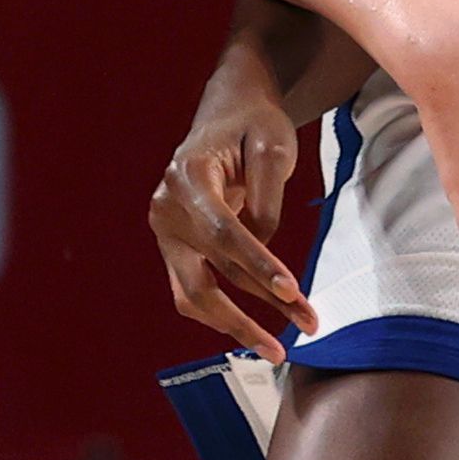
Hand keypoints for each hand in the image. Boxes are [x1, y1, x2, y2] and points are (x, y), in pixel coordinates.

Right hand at [151, 89, 321, 363]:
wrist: (227, 113)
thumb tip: (263, 257)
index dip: (258, 265)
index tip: (292, 292)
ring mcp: (166, 232)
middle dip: (247, 317)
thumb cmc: (253, 124)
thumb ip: (267, 200)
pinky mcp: (175, 248)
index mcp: (186, 176)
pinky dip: (226, 312)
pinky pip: (196, 290)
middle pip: (202, 279)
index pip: (223, 232)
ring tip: (279, 347)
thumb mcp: (273, 146)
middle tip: (292, 341)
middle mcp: (166, 209)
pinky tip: (258, 329)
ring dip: (236, 325)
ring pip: (194, 296)